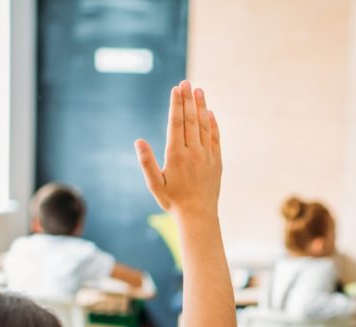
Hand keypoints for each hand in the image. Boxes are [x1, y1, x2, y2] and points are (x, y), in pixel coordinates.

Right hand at [134, 81, 221, 217]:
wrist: (198, 215)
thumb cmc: (173, 201)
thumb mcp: (154, 184)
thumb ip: (146, 162)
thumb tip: (138, 141)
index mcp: (176, 155)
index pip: (176, 123)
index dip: (176, 104)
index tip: (176, 89)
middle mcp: (193, 152)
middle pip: (191, 119)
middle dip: (188, 99)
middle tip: (187, 82)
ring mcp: (207, 156)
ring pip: (204, 126)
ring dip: (202, 106)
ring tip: (199, 90)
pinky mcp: (216, 161)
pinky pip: (215, 138)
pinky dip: (213, 124)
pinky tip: (210, 113)